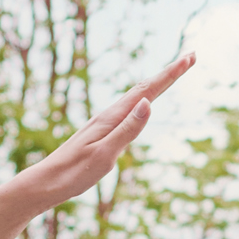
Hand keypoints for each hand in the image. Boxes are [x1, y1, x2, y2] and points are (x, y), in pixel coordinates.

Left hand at [26, 55, 194, 210]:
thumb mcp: (105, 155)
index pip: (148, 91)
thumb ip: (127, 130)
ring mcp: (105, 122)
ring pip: (136, 96)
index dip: (170, 74)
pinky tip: (143, 100)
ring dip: (157, 83)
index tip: (190, 58)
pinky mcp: (102, 131)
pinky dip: (143, 97)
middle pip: (144, 88)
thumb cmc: (75, 173)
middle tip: (191, 57)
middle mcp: (109, 115)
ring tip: (173, 72)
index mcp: (112, 118)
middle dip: (169, 73)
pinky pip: (128, 108)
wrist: (47, 182)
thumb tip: (148, 103)